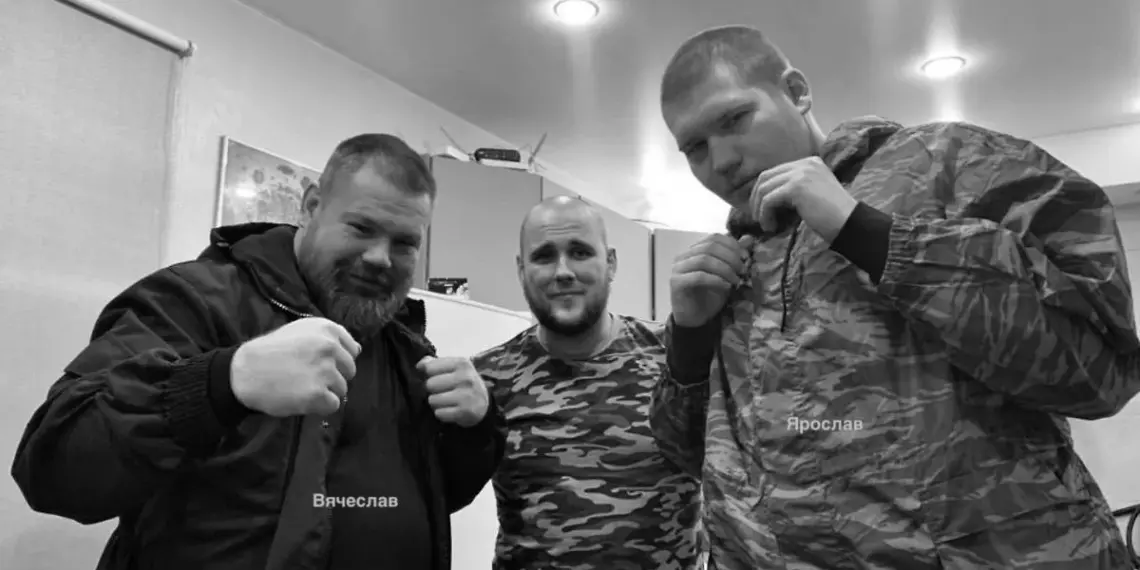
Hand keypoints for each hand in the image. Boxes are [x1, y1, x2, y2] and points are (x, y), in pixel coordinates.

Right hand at [230, 317, 360, 416]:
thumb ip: (329, 338)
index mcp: (327, 329)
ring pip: (342, 389)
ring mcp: (325, 371)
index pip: (352, 350)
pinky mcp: (318, 394)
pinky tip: (303, 399)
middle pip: (350, 370)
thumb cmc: (271, 352)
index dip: (338, 361)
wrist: (244, 372)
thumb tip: (357, 350)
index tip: (319, 364)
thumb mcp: (300, 332)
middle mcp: (329, 347)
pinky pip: (333, 405)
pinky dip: (320, 407)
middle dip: (333, 377)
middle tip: (308, 378)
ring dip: (326, 392)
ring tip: (302, 388)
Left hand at [417, 356, 488, 427]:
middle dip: (432, 390)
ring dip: (436, 403)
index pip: (429, 367)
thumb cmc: (463, 383)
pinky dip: (442, 414)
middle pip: (430, 384)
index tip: (437, 378)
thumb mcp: (453, 368)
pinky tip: (450, 410)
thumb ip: (434, 363)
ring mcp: (466, 395)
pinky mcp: (465, 412)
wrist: (483, 403)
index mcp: (461, 363)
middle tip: (442, 391)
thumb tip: (419, 365)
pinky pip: (439, 414)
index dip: (429, 374)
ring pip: (433, 400)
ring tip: (446, 401)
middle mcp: (465, 377)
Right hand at [670, 234, 755, 327]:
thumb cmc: (710, 295)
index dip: (732, 245)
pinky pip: (698, 277)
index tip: (746, 258)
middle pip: (710, 246)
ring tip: (736, 280)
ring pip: (704, 259)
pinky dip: (716, 280)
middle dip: (731, 257)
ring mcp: (678, 268)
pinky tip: (726, 287)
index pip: (714, 237)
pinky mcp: (676, 283)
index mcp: (695, 250)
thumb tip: (748, 238)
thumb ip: (735, 256)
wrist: (696, 319)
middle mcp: (684, 256)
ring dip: (725, 269)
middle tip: (743, 270)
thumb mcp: (727, 274)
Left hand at [751, 156, 857, 242]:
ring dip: (760, 209)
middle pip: (766, 176)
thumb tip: (766, 198)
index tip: (761, 209)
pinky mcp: (796, 187)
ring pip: (764, 189)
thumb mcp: (812, 194)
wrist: (849, 223)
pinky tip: (770, 226)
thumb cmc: (833, 216)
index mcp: (810, 162)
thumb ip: (794, 189)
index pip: (776, 171)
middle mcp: (805, 163)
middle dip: (756, 198)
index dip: (764, 191)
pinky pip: (768, 200)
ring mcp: (800, 173)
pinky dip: (765, 215)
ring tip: (765, 225)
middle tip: (757, 217)